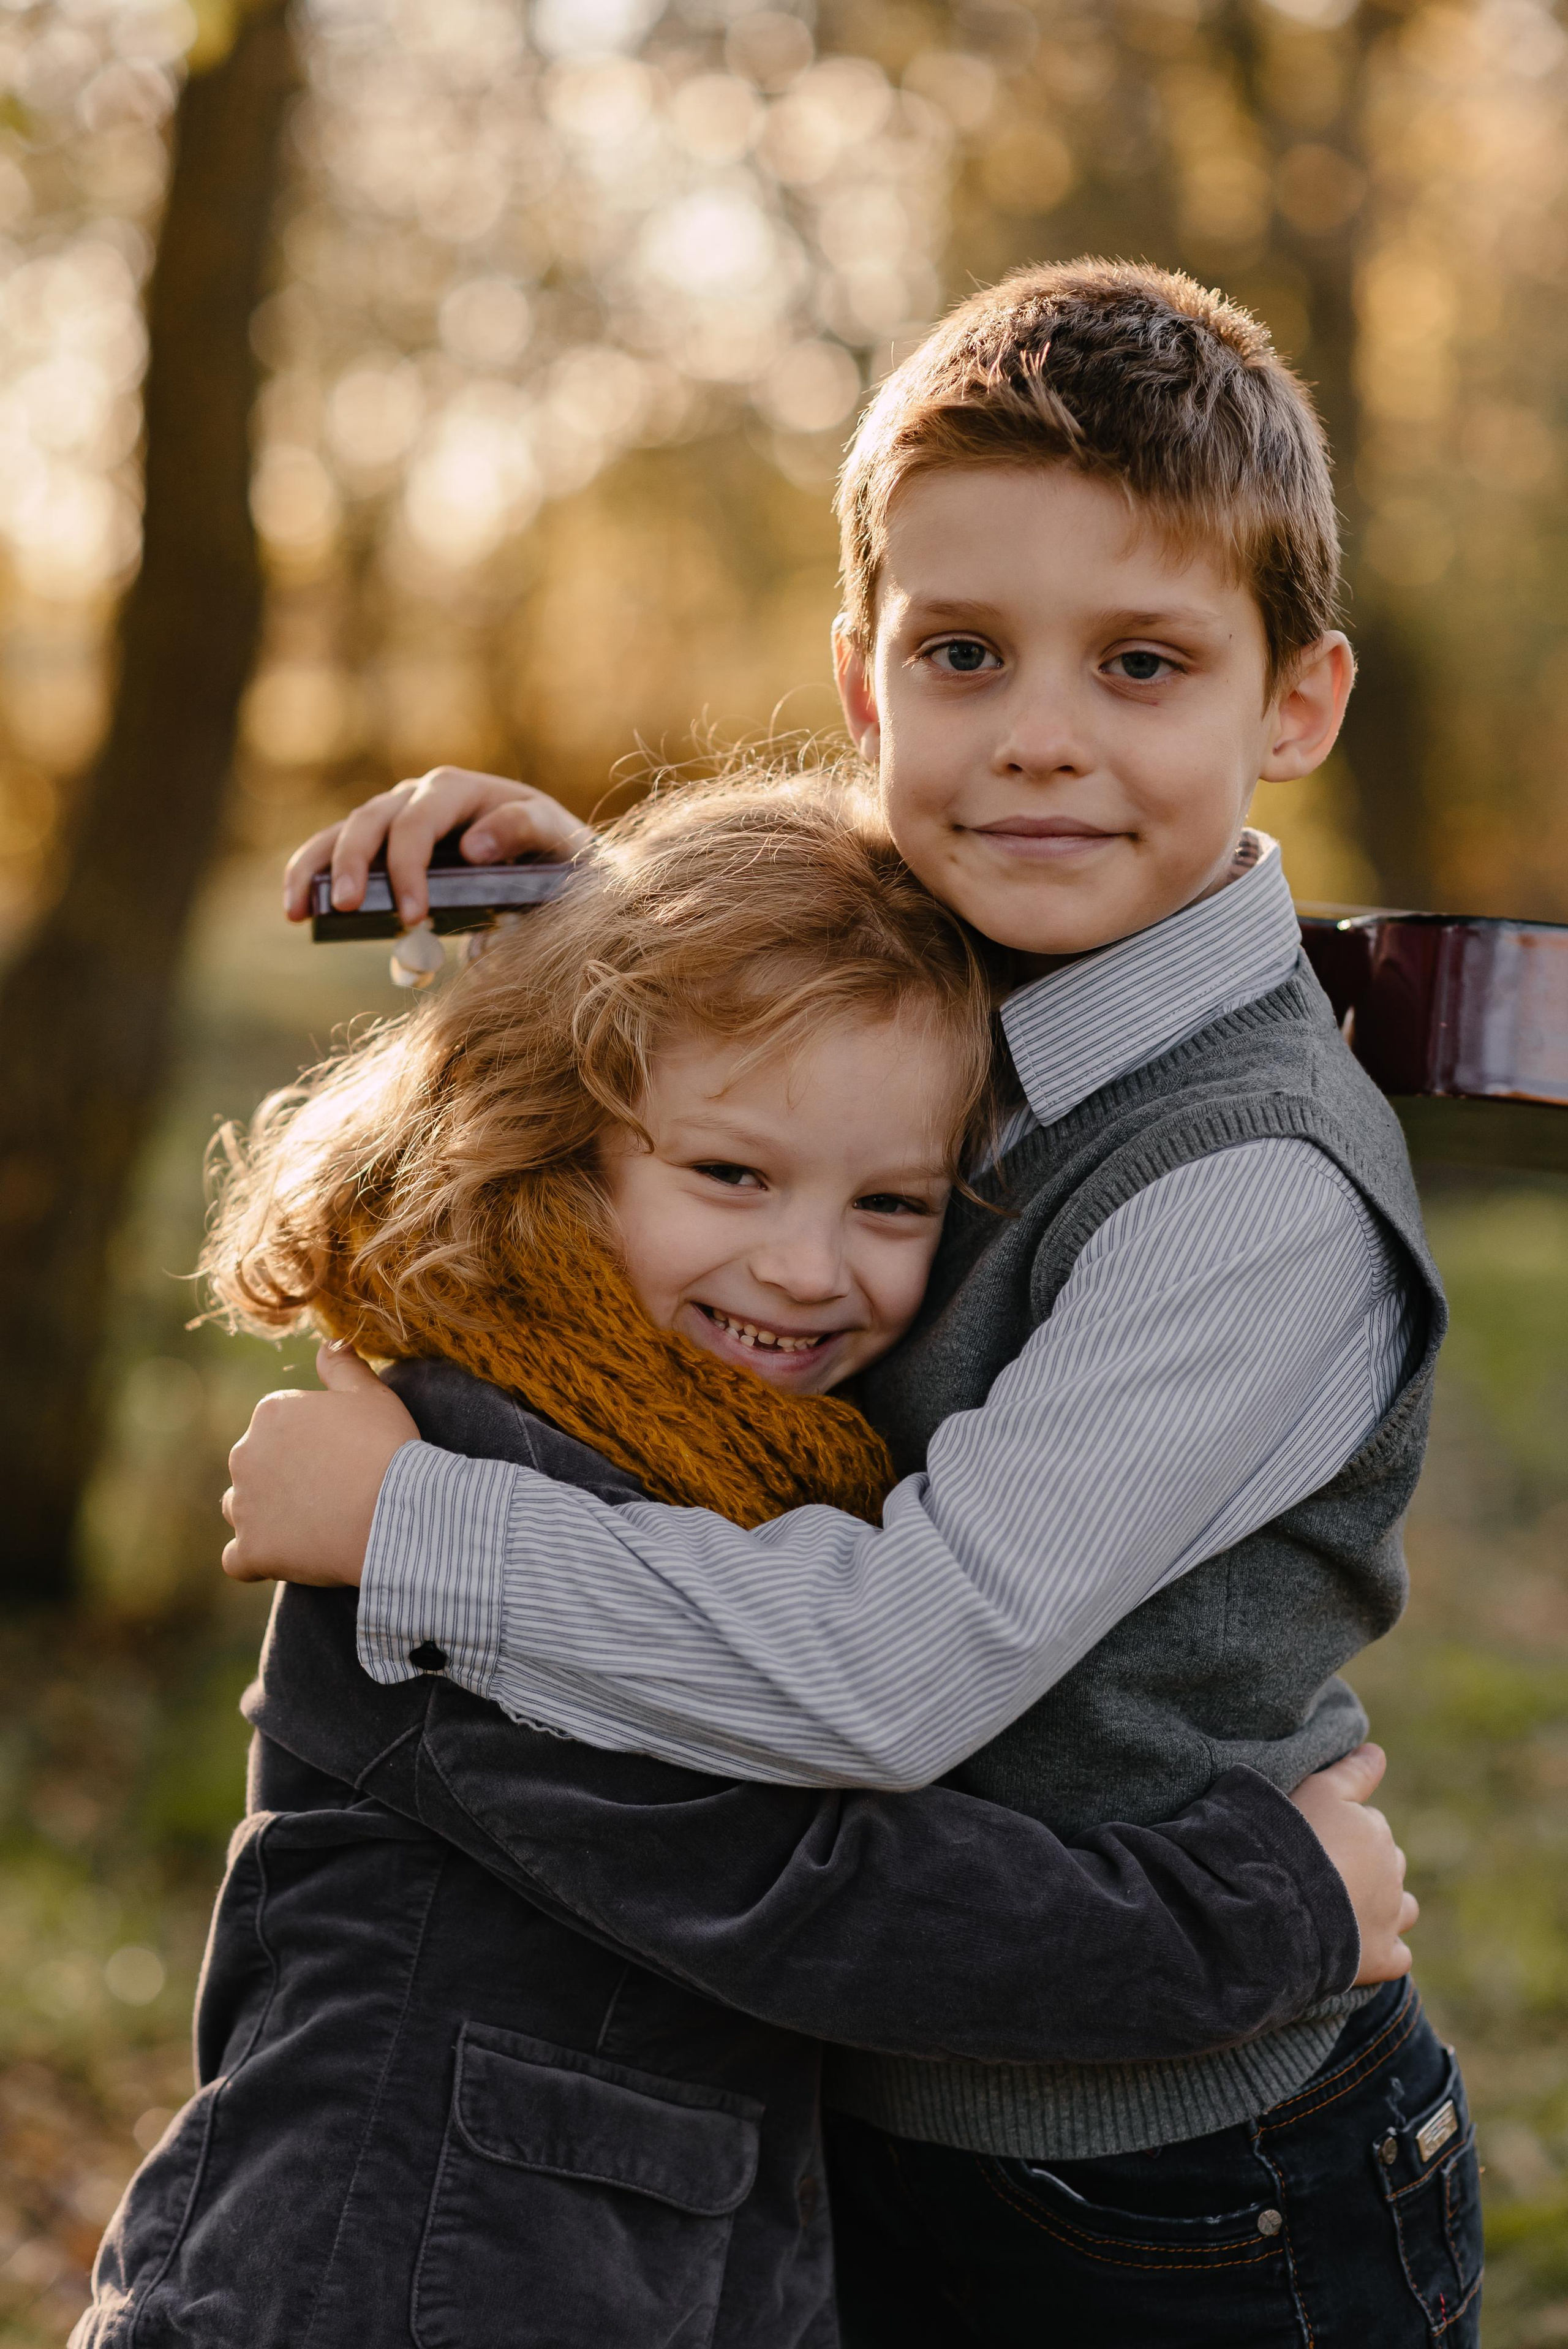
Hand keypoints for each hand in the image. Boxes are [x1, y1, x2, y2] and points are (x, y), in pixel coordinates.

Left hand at [221, 1343, 417, 1586]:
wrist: (395, 1511)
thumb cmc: (387, 1448)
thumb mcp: (372, 1394)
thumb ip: (343, 1366)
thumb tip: (328, 1343)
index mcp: (271, 1413)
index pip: (279, 1429)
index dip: (311, 1445)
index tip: (341, 1459)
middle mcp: (244, 1454)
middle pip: (256, 1467)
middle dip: (283, 1478)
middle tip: (332, 1493)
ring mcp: (245, 1505)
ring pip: (242, 1508)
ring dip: (265, 1515)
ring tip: (310, 1525)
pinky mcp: (251, 1550)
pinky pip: (236, 1559)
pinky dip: (255, 1559)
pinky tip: (282, 1558)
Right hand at [283, 767, 591, 926]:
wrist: (558, 864)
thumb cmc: (560, 854)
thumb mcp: (559, 839)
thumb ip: (525, 829)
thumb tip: (472, 845)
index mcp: (462, 791)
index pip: (420, 821)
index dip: (408, 865)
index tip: (412, 914)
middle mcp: (422, 796)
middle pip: (372, 820)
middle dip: (354, 864)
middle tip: (349, 910)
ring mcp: (398, 817)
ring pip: (344, 831)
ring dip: (317, 868)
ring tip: (299, 910)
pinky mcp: (384, 845)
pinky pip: (336, 851)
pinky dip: (312, 875)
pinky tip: (297, 909)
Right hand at [1289, 1743, 1417, 1985]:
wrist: (1279, 1904)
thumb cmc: (1292, 1840)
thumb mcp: (1317, 1790)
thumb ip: (1352, 1772)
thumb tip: (1379, 1752)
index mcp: (1375, 1831)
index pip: (1370, 1824)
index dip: (1342, 1829)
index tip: (1316, 1836)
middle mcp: (1390, 1873)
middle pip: (1387, 1863)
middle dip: (1367, 1866)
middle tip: (1325, 1871)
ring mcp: (1388, 1918)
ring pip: (1402, 1908)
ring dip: (1385, 1906)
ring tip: (1348, 1908)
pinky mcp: (1381, 1958)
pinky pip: (1398, 1956)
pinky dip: (1385, 1951)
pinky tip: (1363, 1948)